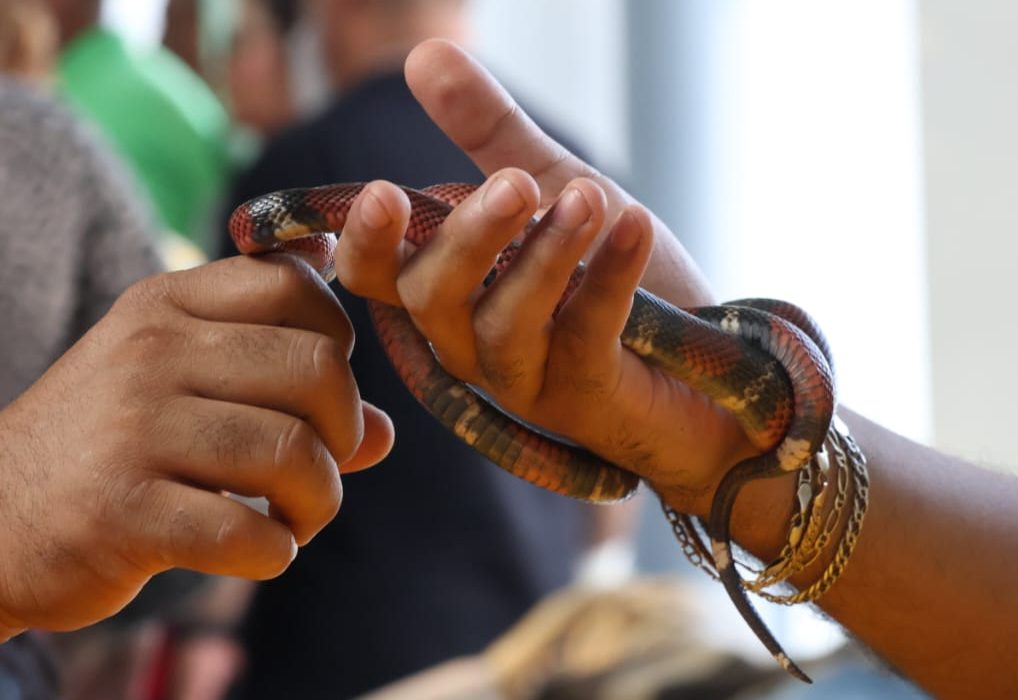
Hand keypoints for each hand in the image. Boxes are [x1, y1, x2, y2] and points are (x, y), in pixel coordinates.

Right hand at [0, 255, 392, 638]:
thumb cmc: (112, 445)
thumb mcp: (183, 386)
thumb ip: (284, 391)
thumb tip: (385, 431)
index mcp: (169, 303)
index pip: (296, 286)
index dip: (337, 342)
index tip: (319, 391)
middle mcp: (152, 351)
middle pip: (318, 370)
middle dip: (344, 432)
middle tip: (321, 468)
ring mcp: (134, 429)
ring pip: (294, 453)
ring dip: (320, 501)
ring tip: (295, 519)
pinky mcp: (123, 512)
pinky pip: (247, 533)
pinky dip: (276, 552)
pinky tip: (261, 551)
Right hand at [334, 40, 758, 513]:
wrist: (704, 354)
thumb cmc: (610, 274)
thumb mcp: (550, 188)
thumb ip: (488, 131)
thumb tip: (425, 54)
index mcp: (449, 294)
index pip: (376, 278)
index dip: (366, 242)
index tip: (381, 194)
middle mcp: (470, 343)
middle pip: (431, 300)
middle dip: (467, 238)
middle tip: (514, 184)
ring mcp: (526, 379)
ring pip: (503, 325)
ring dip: (544, 256)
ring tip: (588, 197)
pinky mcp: (586, 398)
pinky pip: (586, 338)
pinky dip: (609, 278)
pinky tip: (633, 225)